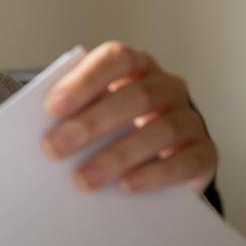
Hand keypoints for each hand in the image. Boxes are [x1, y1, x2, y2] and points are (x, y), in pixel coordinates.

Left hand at [41, 41, 217, 194]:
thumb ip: (69, 117)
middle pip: (136, 97)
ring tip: (84, 180)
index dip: (85, 81)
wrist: (158, 158)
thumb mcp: (88, 115)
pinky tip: (128, 185)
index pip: (116, 59)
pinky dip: (157, 173)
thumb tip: (41, 139)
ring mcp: (190, 118)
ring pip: (162, 129)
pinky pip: (188, 160)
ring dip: (119, 155)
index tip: (52, 107)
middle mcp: (167, 86)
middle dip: (92, 123)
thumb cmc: (110, 130)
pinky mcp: (203, 152)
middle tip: (54, 149)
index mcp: (135, 67)